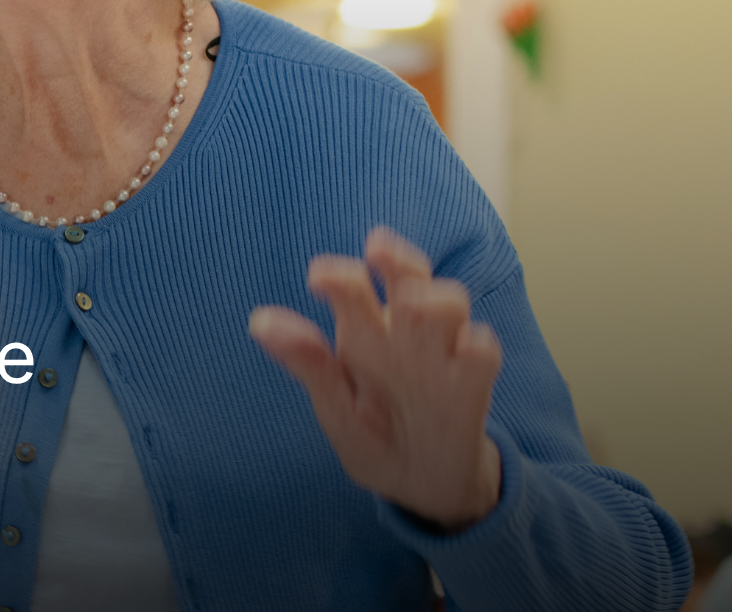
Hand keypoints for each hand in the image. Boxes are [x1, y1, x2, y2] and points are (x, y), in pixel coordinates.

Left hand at [249, 227, 503, 530]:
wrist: (419, 486)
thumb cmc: (371, 437)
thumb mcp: (334, 406)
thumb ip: (308, 363)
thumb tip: (259, 322)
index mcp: (363, 334)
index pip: (355, 286)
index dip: (340, 274)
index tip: (318, 277)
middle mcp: (404, 335)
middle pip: (408, 278)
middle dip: (396, 261)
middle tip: (377, 254)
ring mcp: (441, 357)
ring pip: (449, 303)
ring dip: (433, 298)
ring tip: (412, 304)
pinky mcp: (472, 387)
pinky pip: (483, 355)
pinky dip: (475, 346)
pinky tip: (464, 346)